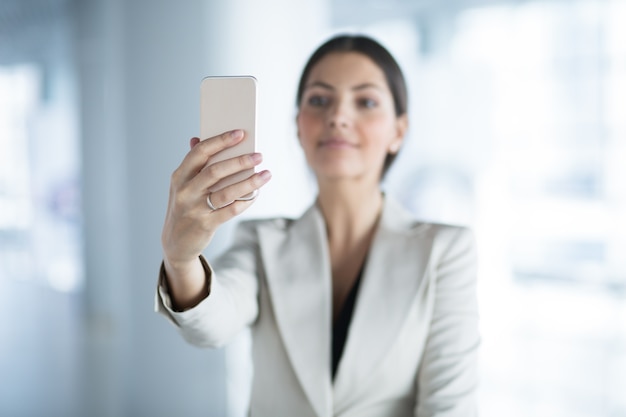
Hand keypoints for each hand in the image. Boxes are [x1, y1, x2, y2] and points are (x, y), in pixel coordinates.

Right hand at [161, 129, 270, 269]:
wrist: (175, 242)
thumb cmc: (185, 206)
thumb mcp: (183, 185)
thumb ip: (193, 164)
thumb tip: (198, 137)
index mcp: (180, 176)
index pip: (200, 152)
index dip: (220, 141)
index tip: (240, 133)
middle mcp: (185, 191)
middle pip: (215, 171)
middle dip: (240, 161)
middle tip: (259, 155)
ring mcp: (194, 209)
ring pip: (226, 192)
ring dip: (249, 182)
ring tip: (266, 174)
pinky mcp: (205, 224)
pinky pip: (231, 210)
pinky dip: (246, 201)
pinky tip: (257, 193)